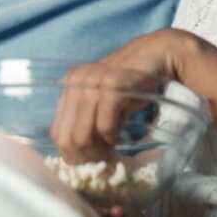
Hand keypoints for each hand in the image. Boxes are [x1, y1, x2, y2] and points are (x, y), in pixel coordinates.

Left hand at [50, 29, 194, 163]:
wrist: (159, 54)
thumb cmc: (133, 82)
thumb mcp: (105, 99)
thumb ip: (89, 118)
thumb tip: (81, 153)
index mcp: (69, 84)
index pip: (57, 132)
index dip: (73, 154)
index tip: (92, 162)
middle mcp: (76, 81)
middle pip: (67, 138)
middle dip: (86, 157)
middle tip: (104, 161)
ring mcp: (92, 81)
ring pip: (83, 134)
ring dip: (100, 150)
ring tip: (113, 152)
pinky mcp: (111, 84)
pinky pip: (105, 125)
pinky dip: (113, 137)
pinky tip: (120, 137)